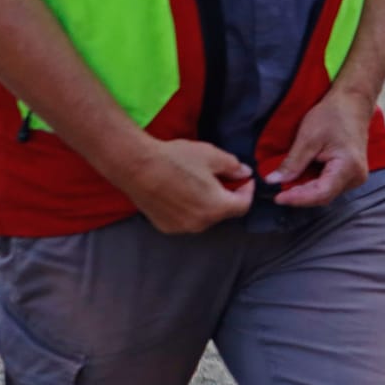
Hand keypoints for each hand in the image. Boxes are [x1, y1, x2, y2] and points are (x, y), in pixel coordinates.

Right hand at [123, 138, 254, 233]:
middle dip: (228, 196)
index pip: (243, 206)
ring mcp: (180, 228)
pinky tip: (182, 192)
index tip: (244, 179)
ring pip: (204, 217)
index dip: (247, 191)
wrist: (136, 167)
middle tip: (223, 178)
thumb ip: (233, 167)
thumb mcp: (212, 156)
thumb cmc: (176, 159)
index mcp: (216, 208)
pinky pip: (187, 219)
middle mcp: (200, 224)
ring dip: (209, 203)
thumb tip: (244, 174)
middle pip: (224, 212)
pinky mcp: (164, 226)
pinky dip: (191, 208)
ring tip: (201, 183)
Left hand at [266, 88, 372, 207]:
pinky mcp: (352, 173)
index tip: (277, 197)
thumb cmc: (333, 115)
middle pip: (324, 196)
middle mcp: (356, 176)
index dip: (298, 198)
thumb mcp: (308, 137)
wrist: (353, 103)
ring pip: (326, 192)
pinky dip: (313, 184)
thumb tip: (272, 182)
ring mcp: (356, 176)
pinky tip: (301, 178)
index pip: (321, 193)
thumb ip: (292, 163)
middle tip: (278, 191)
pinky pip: (330, 185)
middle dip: (300, 195)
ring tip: (287, 184)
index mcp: (348, 166)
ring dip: (306, 191)